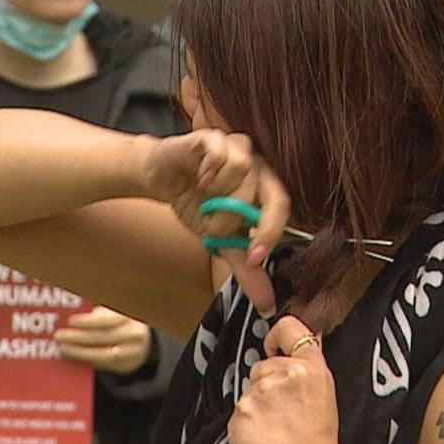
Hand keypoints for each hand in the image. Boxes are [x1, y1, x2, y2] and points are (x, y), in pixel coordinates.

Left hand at [54, 306, 151, 373]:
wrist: (139, 341)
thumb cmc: (118, 323)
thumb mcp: (111, 313)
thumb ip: (95, 314)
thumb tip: (69, 317)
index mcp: (130, 316)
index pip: (108, 319)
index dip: (89, 321)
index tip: (70, 321)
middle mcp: (135, 334)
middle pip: (105, 337)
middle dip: (79, 337)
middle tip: (59, 336)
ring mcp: (133, 351)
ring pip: (105, 355)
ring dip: (81, 352)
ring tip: (63, 349)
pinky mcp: (127, 365)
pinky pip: (105, 365)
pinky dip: (87, 361)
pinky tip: (73, 357)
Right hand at [142, 129, 289, 316]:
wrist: (161, 178)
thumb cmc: (196, 204)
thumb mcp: (220, 241)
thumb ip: (245, 269)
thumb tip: (266, 305)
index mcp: (265, 190)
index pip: (282, 209)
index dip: (270, 233)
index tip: (254, 257)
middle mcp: (257, 167)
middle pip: (273, 191)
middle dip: (248, 219)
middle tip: (220, 232)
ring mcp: (236, 148)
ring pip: (244, 171)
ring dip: (220, 197)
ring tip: (203, 201)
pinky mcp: (211, 138)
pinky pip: (220, 150)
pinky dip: (210, 170)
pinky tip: (199, 180)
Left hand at [227, 316, 343, 443]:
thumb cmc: (320, 442)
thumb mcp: (326, 394)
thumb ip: (310, 364)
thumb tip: (308, 334)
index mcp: (311, 367)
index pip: (288, 327)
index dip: (276, 337)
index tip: (274, 349)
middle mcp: (284, 374)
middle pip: (263, 365)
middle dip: (268, 383)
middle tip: (284, 412)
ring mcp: (259, 394)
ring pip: (250, 390)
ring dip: (257, 406)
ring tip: (276, 430)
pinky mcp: (239, 414)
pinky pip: (238, 412)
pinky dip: (247, 425)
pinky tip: (264, 440)